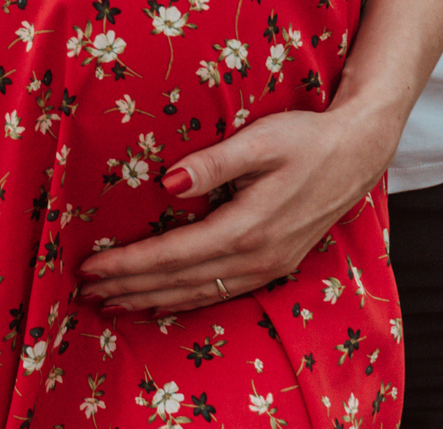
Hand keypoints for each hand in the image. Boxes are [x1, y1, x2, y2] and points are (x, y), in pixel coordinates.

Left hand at [75, 103, 402, 313]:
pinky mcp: (274, 265)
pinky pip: (220, 293)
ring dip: (151, 299)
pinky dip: (185, 301)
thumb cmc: (306, 139)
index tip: (90, 267)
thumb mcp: (259, 141)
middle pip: (179, 281)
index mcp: (246, 227)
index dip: (128, 264)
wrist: (358, 153)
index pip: (171, 254)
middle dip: (129, 288)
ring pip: (197, 292)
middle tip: (84, 291)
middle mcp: (255, 256)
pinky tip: (162, 304)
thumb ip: (212, 164)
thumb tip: (167, 183)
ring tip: (111, 304)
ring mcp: (267, 266)